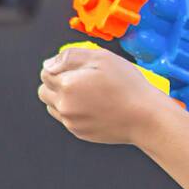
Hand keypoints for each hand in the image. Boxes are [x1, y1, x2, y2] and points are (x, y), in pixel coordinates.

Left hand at [38, 46, 166, 144]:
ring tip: (87, 93)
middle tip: (79, 80)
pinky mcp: (79, 132)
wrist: (144, 117)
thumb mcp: (102, 58)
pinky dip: (74, 111)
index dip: (60, 66)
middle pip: (44, 91)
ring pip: (53, 106)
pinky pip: (67, 119)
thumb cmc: (128, 87)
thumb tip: (49, 63)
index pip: (46, 72)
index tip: (77, 68)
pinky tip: (94, 105)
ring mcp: (71, 122)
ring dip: (62, 98)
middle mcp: (65, 106)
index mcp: (67, 85)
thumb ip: (70, 57)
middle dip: (56, 83)